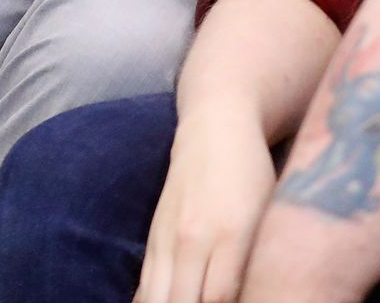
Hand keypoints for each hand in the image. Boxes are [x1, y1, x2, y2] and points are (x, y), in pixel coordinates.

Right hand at [134, 106, 275, 302]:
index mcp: (228, 236)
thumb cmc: (250, 174)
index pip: (219, 301)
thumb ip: (250, 266)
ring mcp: (168, 234)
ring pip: (155, 296)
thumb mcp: (265, 219)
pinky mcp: (155, 231)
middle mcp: (192, 237)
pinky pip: (146, 280)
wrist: (214, 126)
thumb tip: (246, 299)